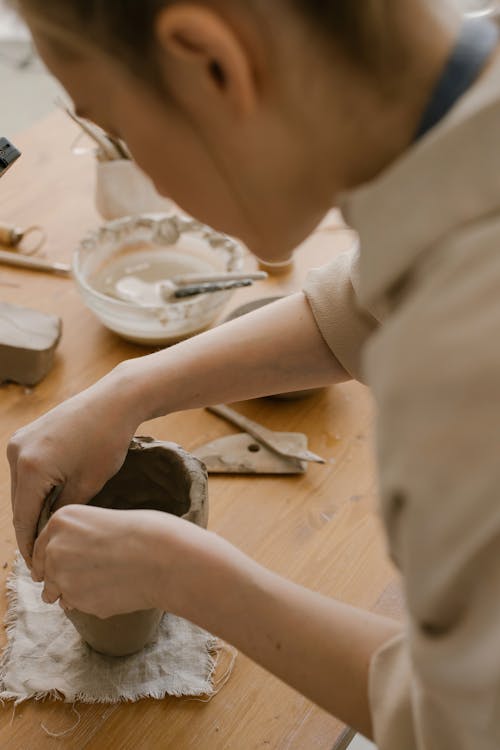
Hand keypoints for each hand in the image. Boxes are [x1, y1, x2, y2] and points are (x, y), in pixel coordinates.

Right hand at [7, 365, 141, 565]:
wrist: (114, 401)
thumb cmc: (107, 442)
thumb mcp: (88, 485)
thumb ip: (63, 511)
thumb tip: (49, 533)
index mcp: (31, 468)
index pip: (24, 519)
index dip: (30, 547)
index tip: (38, 568)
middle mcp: (17, 453)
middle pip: (19, 504)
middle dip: (30, 531)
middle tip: (43, 559)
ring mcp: (20, 441)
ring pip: (22, 489)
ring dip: (33, 510)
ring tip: (48, 536)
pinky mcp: (28, 435)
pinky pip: (27, 471)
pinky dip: (37, 489)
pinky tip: (50, 505)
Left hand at [31, 505, 192, 617]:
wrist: (163, 557)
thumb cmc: (144, 533)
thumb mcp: (103, 521)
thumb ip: (79, 537)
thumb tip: (65, 562)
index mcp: (61, 520)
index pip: (41, 545)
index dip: (51, 557)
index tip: (63, 563)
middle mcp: (54, 547)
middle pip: (44, 571)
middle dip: (60, 576)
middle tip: (88, 576)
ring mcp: (62, 577)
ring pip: (54, 593)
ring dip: (71, 592)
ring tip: (100, 585)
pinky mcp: (75, 601)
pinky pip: (75, 606)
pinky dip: (88, 603)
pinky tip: (112, 591)